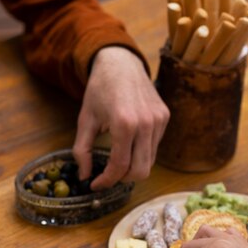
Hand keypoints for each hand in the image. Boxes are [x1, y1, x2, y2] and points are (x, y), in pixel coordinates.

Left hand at [72, 47, 168, 189]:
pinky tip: (128, 146)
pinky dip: (141, 154)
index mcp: (124, 123)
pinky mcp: (165, 117)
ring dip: (132, 168)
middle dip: (122, 179)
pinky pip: (154, 147)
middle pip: (140, 171)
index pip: (119, 166)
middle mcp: (146, 123)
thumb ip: (82, 151)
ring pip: (150, 162)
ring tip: (117, 164)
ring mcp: (159, 120)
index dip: (106, 181)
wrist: (120, 62)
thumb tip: (84, 177)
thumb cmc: (99, 90)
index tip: (95, 185)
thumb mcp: (85, 120)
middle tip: (107, 177)